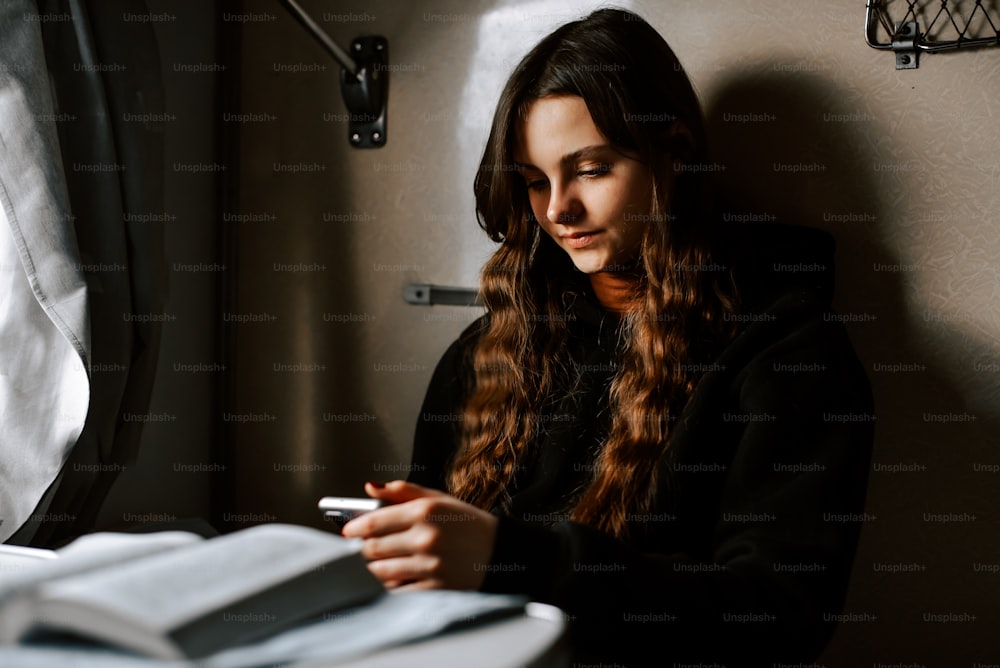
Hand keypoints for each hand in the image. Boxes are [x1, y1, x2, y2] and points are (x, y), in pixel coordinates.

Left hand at [341, 480, 498, 590]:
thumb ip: (402, 491)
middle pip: (372, 549)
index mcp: (424, 512)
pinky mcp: (434, 588)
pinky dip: (391, 583)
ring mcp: (429, 565)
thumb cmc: (468, 523)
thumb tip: (369, 487)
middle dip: (364, 548)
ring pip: (381, 571)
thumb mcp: (439, 499)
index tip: (347, 530)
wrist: (501, 552)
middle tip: (366, 545)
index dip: (354, 527)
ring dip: (374, 566)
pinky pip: (397, 589)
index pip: (374, 522)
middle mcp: (425, 538)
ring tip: (381, 560)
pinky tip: (397, 575)